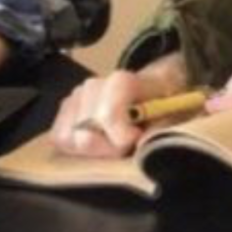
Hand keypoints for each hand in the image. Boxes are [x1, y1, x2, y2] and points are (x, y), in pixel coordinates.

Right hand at [50, 53, 188, 157]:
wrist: (154, 86)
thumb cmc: (162, 101)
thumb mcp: (173, 111)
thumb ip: (160, 128)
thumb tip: (141, 144)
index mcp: (122, 82)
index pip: (107, 115)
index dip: (120, 137)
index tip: (136, 140)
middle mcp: (94, 85)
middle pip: (85, 135)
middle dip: (106, 149)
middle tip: (125, 147)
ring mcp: (76, 97)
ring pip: (69, 138)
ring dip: (91, 150)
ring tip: (112, 144)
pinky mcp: (64, 109)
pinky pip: (58, 137)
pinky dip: (74, 147)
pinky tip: (97, 143)